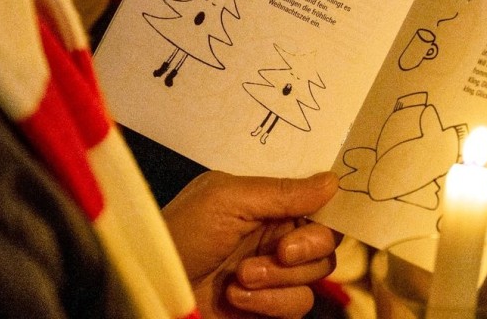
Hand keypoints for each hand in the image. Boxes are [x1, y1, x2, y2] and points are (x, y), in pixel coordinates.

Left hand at [162, 170, 339, 318]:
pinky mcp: (268, 306)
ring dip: (279, 278)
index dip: (327, 210)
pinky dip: (270, 303)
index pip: (316, 201)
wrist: (153, 288)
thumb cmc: (180, 234)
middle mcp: (273, 234)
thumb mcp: (227, 200)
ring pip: (315, 274)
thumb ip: (281, 192)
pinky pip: (298, 305)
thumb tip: (333, 181)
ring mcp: (272, 272)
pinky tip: (237, 296)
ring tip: (241, 276)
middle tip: (279, 252)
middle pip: (325, 239)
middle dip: (306, 247)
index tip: (318, 217)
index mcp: (265, 202)